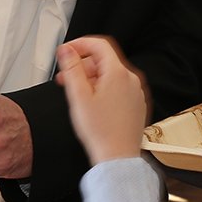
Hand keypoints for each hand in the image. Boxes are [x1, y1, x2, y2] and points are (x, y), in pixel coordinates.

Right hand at [54, 36, 150, 163]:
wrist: (117, 157)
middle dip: (82, 64)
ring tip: (76, 92)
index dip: (80, 44)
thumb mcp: (79, 97)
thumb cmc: (101, 132)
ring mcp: (136, 92)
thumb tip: (66, 50)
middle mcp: (131, 79)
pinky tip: (92, 103)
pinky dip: (103, 88)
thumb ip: (71, 69)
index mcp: (118, 73)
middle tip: (65, 76)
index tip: (67, 51)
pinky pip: (118, 87)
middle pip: (104, 60)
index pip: (99, 44)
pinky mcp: (136, 103)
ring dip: (91, 77)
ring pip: (110, 74)